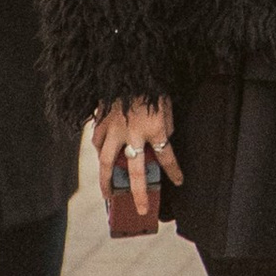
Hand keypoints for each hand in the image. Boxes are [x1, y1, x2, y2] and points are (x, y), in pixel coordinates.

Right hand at [94, 95, 177, 232]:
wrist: (130, 65)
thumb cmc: (152, 84)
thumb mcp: (167, 104)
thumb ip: (165, 125)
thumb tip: (162, 139)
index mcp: (154, 129)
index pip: (167, 158)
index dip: (174, 171)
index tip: (179, 180)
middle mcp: (133, 134)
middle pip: (134, 172)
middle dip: (139, 194)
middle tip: (141, 210)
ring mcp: (114, 129)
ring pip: (106, 161)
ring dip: (107, 180)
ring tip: (107, 193)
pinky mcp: (101, 120)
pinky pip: (96, 140)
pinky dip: (98, 149)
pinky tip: (99, 155)